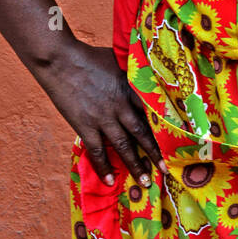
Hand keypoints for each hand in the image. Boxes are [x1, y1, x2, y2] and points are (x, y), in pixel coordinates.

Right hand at [38, 40, 167, 187]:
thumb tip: (146, 76)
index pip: (153, 112)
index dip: (165, 127)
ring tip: (145, 182)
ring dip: (135, 165)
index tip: (177, 141)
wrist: (60, 60)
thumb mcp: (118, 61)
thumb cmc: (89, 56)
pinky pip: (97, 151)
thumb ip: (131, 74)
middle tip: (166, 170)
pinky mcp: (84, 126)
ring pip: (123, 146)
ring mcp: (102, 118)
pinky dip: (104, 166)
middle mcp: (120, 106)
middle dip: (155, 153)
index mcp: (130, 89)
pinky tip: (110, 180)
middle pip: (142, 134)